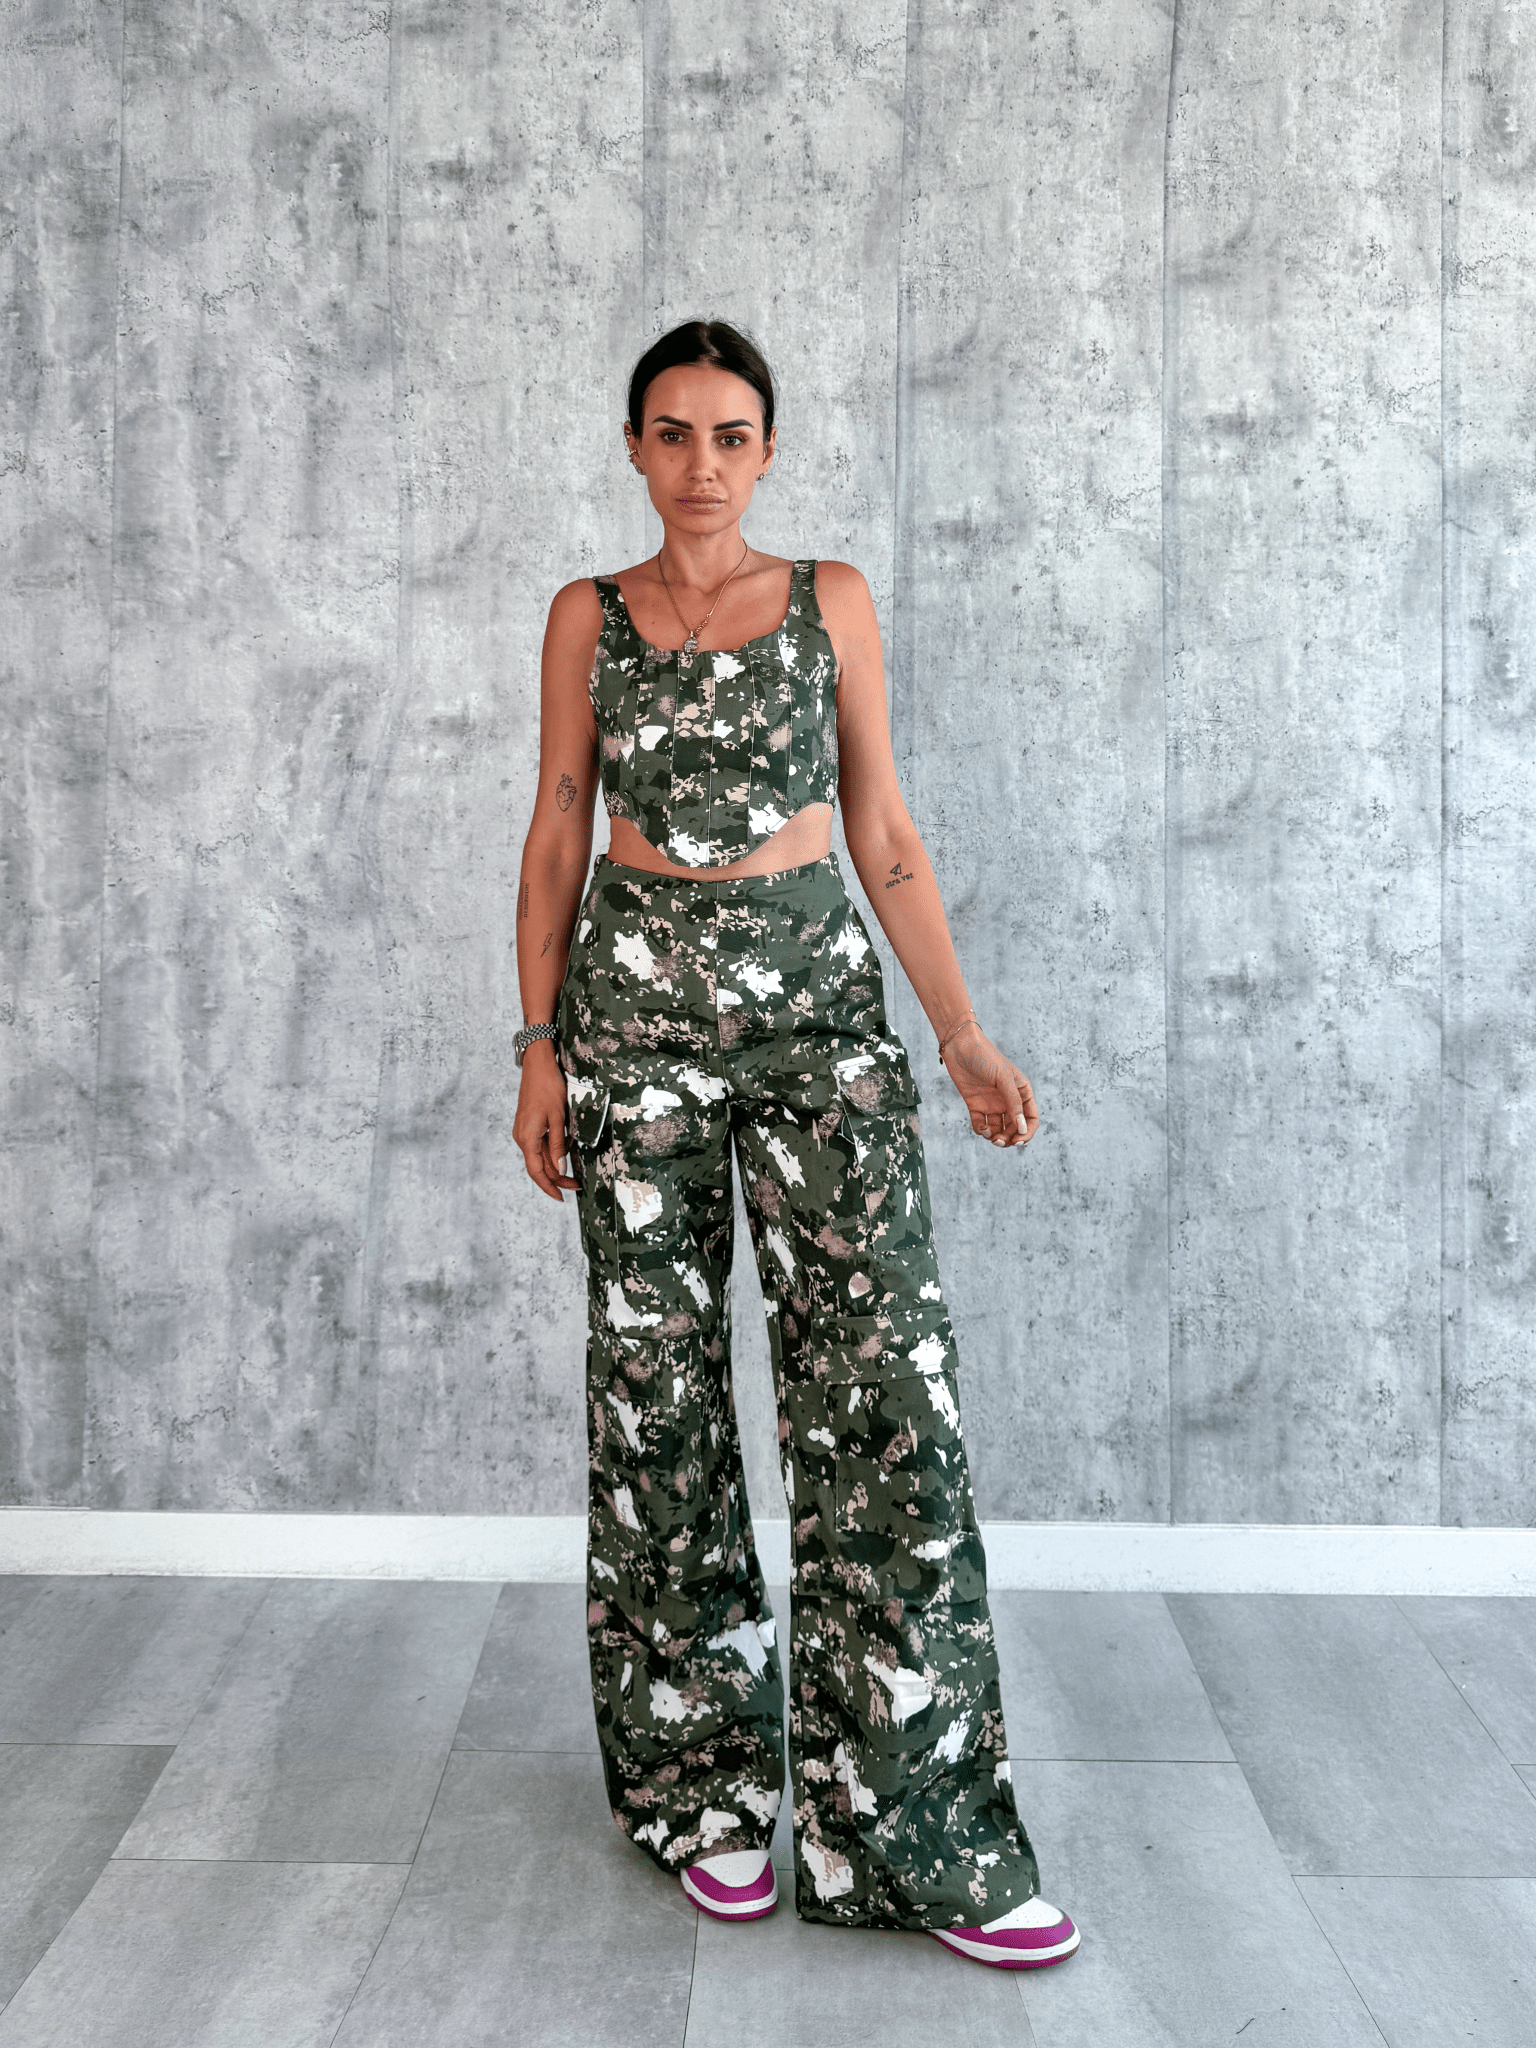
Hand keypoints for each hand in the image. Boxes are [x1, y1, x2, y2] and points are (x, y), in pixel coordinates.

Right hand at [513, 1046, 579, 1199]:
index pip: (536, 1171)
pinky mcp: (528, 1125)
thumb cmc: (548, 1088)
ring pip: (539, 1156)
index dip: (549, 1186)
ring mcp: (524, 1131)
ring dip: (554, 1167)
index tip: (561, 1197)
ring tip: (572, 1174)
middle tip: (576, 1185)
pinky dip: (550, 1154)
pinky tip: (563, 1156)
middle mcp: (522, 1137)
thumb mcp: (558, 1118)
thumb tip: (559, 1169)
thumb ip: (558, 1146)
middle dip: (556, 1178)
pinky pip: (539, 1145)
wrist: (538, 1065)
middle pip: (538, 1166)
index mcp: (527, 1138)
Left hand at [940, 1022, 1038, 1147]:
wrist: (959, 1045)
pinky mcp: (975, 1105)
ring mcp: (991, 1103)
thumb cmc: (985, 1056)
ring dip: (995, 1137)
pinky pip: (981, 1124)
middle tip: (999, 1142)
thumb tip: (1022, 1128)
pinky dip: (981, 1130)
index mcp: (1021, 1092)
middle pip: (1014, 1128)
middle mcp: (1008, 1100)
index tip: (1018, 1140)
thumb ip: (1013, 1103)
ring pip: (998, 1129)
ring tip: (988, 1135)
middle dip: (1009, 1138)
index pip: (1031, 1118)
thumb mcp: (1003, 1078)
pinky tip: (980, 1127)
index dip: (1027, 1132)